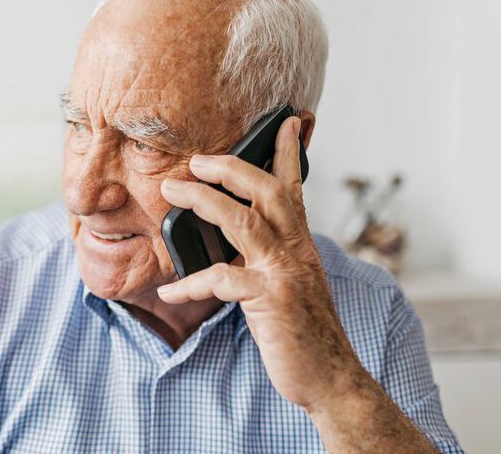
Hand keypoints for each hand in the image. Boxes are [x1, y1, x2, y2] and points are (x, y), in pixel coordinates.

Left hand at [157, 116, 365, 410]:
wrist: (331, 377)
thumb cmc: (305, 332)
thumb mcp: (292, 285)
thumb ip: (270, 259)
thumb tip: (234, 245)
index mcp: (300, 244)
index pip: (294, 188)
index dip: (287, 153)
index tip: (283, 122)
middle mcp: (296, 250)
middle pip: (265, 191)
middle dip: (230, 167)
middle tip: (196, 158)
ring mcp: (284, 272)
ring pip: (243, 221)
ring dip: (203, 201)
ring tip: (173, 191)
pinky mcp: (271, 299)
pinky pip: (222, 279)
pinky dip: (191, 282)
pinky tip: (169, 290)